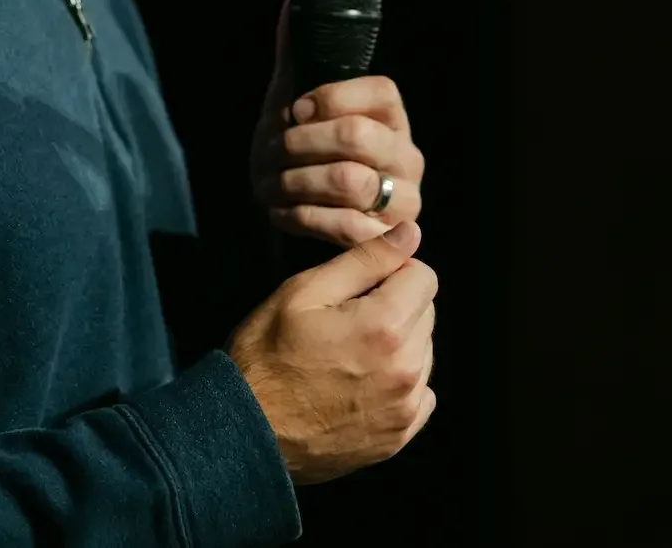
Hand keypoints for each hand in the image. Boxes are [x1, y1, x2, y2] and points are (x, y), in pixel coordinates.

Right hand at [227, 220, 437, 484]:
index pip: (424, 277)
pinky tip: (363, 384)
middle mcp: (407, 369)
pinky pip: (420, 395)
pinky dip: (401, 384)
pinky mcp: (399, 437)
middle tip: (349, 318)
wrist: (245, 432)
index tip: (363, 284)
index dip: (394, 271)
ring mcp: (405, 408)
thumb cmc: (266, 354)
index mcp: (386, 326)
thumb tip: (411, 233)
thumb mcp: (304, 292)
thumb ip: (365, 259)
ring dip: (400, 345)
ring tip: (351, 353)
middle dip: (398, 306)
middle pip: (426, 315)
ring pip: (424, 354)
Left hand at [250, 0, 425, 246]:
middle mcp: (407, 156)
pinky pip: (344, 226)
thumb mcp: (295, 103)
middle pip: (357, 136)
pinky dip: (302, 218)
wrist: (308, 216)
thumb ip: (297, 57)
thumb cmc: (303, 153)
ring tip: (273, 183)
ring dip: (298, 181)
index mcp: (393, 117)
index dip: (332, 97)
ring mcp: (402, 200)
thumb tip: (290, 3)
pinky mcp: (384, 239)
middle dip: (303, 142)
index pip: (380, 91)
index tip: (295, 109)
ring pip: (349, 181)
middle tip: (275, 151)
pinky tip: (281, 212)